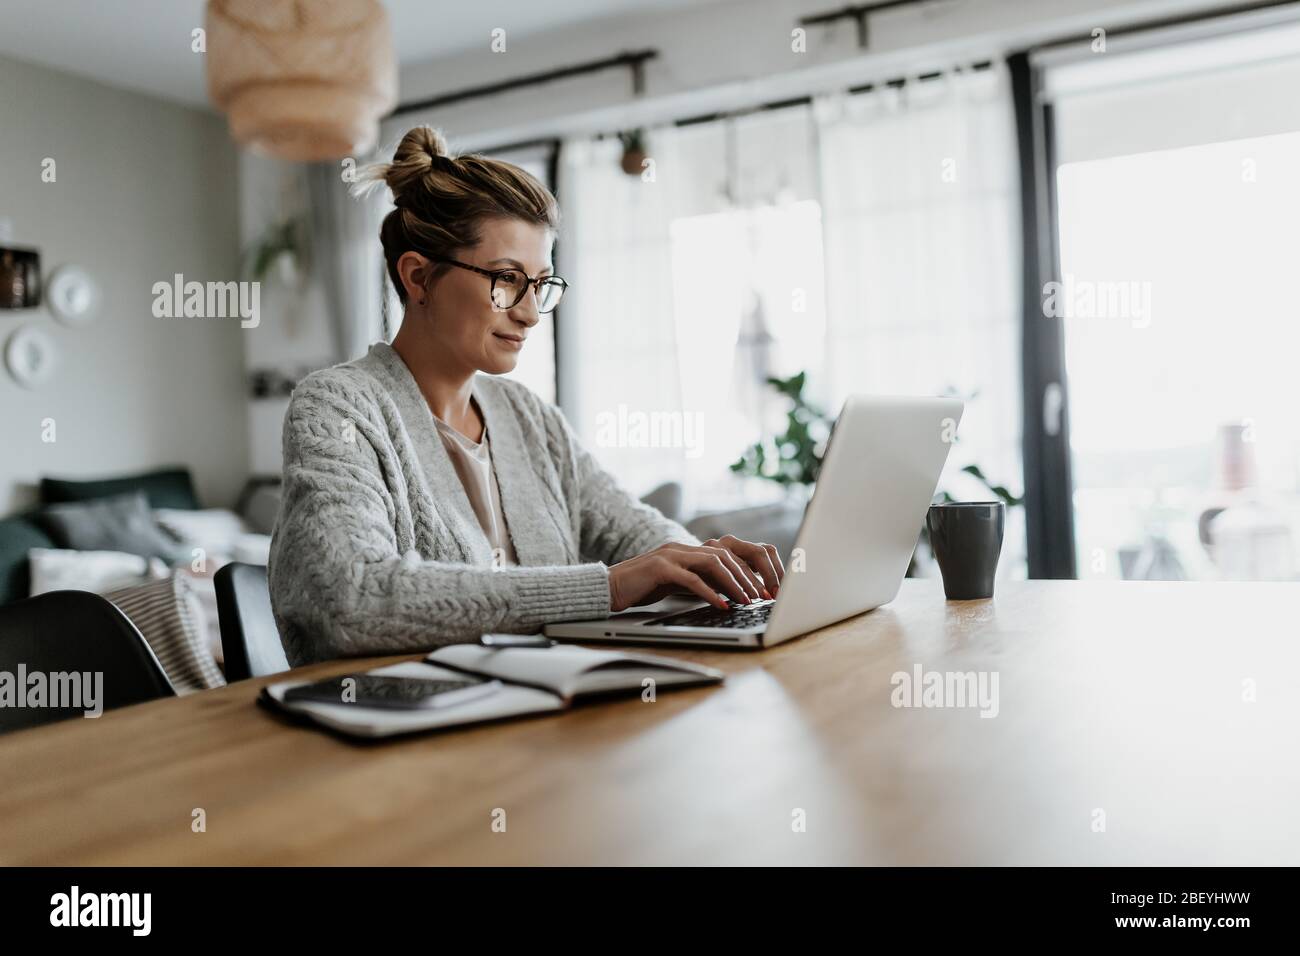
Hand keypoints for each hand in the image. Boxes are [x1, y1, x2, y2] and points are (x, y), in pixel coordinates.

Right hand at [607, 536, 785, 612]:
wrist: (608, 587)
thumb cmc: (641, 588)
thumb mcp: (675, 583)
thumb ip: (698, 583)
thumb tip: (726, 594)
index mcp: (686, 550)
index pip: (725, 554)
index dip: (746, 571)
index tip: (760, 590)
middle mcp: (681, 547)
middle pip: (725, 555)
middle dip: (746, 576)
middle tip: (760, 596)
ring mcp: (670, 555)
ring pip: (713, 563)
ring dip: (733, 583)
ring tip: (746, 600)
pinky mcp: (660, 568)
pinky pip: (691, 579)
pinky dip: (710, 593)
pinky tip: (721, 605)